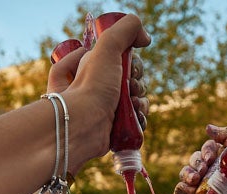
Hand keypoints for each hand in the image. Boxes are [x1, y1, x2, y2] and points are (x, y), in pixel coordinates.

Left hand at [61, 14, 150, 166]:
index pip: (120, 61)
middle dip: (137, 83)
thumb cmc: (90, 86)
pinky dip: (140, 119)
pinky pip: (134, 122)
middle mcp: (96, 89)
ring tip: (133, 105)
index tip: (131, 66)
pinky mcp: (112, 131)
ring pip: (135, 102)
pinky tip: (136, 118)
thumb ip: (126, 30)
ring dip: (141, 101)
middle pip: (131, 82)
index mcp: (91, 68)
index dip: (132, 62)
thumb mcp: (106, 47)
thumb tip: (145, 37)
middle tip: (132, 88)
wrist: (82, 127)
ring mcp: (104, 111)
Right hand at [174, 128, 226, 193]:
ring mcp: (199, 190)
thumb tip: (207, 127)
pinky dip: (183, 187)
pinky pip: (179, 191)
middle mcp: (209, 176)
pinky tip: (191, 188)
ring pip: (184, 174)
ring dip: (188, 173)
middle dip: (197, 160)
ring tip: (196, 179)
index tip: (213, 155)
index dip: (208, 149)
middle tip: (205, 167)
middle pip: (194, 159)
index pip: (208, 149)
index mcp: (222, 165)